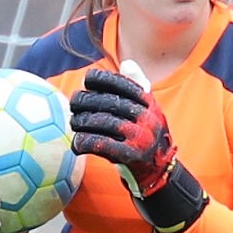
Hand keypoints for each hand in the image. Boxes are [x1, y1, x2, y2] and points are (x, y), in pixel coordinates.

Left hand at [69, 68, 175, 194]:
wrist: (158, 169)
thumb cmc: (145, 134)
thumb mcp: (148, 109)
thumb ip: (137, 86)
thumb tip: (126, 63)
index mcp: (149, 103)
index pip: (123, 84)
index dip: (102, 79)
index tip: (87, 80)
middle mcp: (146, 118)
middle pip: (109, 102)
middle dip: (86, 101)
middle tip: (74, 103)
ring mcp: (139, 137)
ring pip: (102, 122)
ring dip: (81, 121)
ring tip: (74, 122)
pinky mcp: (131, 156)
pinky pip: (101, 144)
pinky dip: (84, 142)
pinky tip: (77, 142)